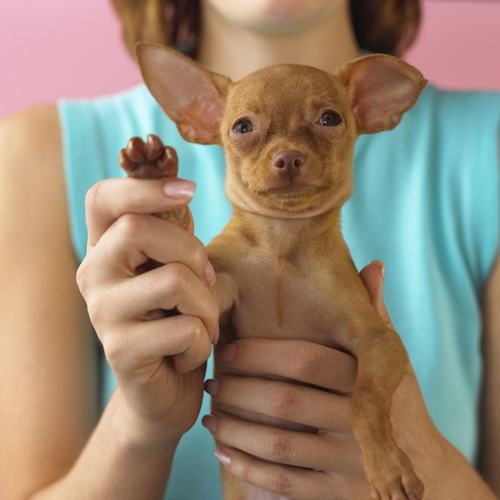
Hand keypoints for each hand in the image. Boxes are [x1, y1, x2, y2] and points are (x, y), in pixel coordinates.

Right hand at [76, 149, 218, 442]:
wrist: (165, 391)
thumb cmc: (178, 322)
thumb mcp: (179, 271)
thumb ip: (174, 234)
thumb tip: (181, 185)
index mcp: (105, 250)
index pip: (103, 198)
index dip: (145, 187)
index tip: (190, 190)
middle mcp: (93, 275)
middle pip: (136, 229)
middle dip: (192, 251)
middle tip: (205, 280)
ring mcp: (101, 313)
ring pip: (174, 280)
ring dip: (208, 305)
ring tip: (205, 324)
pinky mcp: (119, 351)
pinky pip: (186, 329)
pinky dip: (204, 342)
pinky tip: (190, 354)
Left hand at [202, 261, 436, 498]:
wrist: (422, 469)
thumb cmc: (397, 403)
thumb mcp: (391, 361)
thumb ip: (375, 316)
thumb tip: (373, 265)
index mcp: (364, 380)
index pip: (303, 359)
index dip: (259, 354)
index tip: (228, 350)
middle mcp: (358, 421)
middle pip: (284, 402)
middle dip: (239, 391)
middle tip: (213, 383)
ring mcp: (349, 463)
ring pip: (277, 444)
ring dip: (234, 429)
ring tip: (210, 416)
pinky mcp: (340, 496)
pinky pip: (282, 482)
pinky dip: (247, 466)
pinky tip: (223, 452)